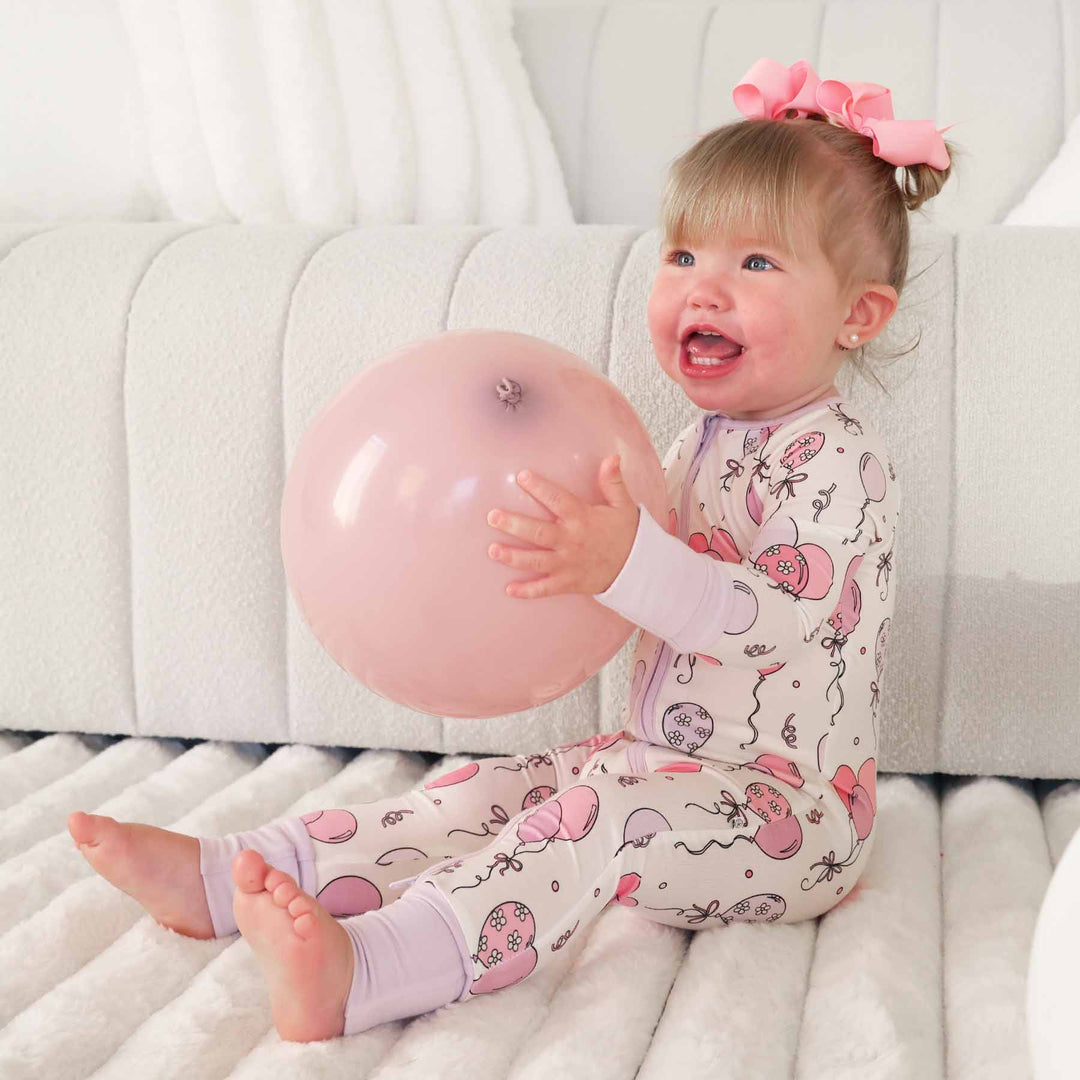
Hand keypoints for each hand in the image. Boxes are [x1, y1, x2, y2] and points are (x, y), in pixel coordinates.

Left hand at [486, 455, 639, 598]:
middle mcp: (571, 541)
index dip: (539, 488)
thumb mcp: (623, 505)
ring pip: (536, 561)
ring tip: (492, 550)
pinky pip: (545, 589)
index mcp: (582, 518)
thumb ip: (613, 481)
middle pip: (538, 532)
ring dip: (513, 557)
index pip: (558, 500)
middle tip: (492, 516)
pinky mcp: (568, 582)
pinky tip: (509, 590)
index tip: (522, 476)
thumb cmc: (626, 534)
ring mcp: (568, 564)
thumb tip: (612, 457)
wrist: (637, 569)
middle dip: (514, 524)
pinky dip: (528, 591)